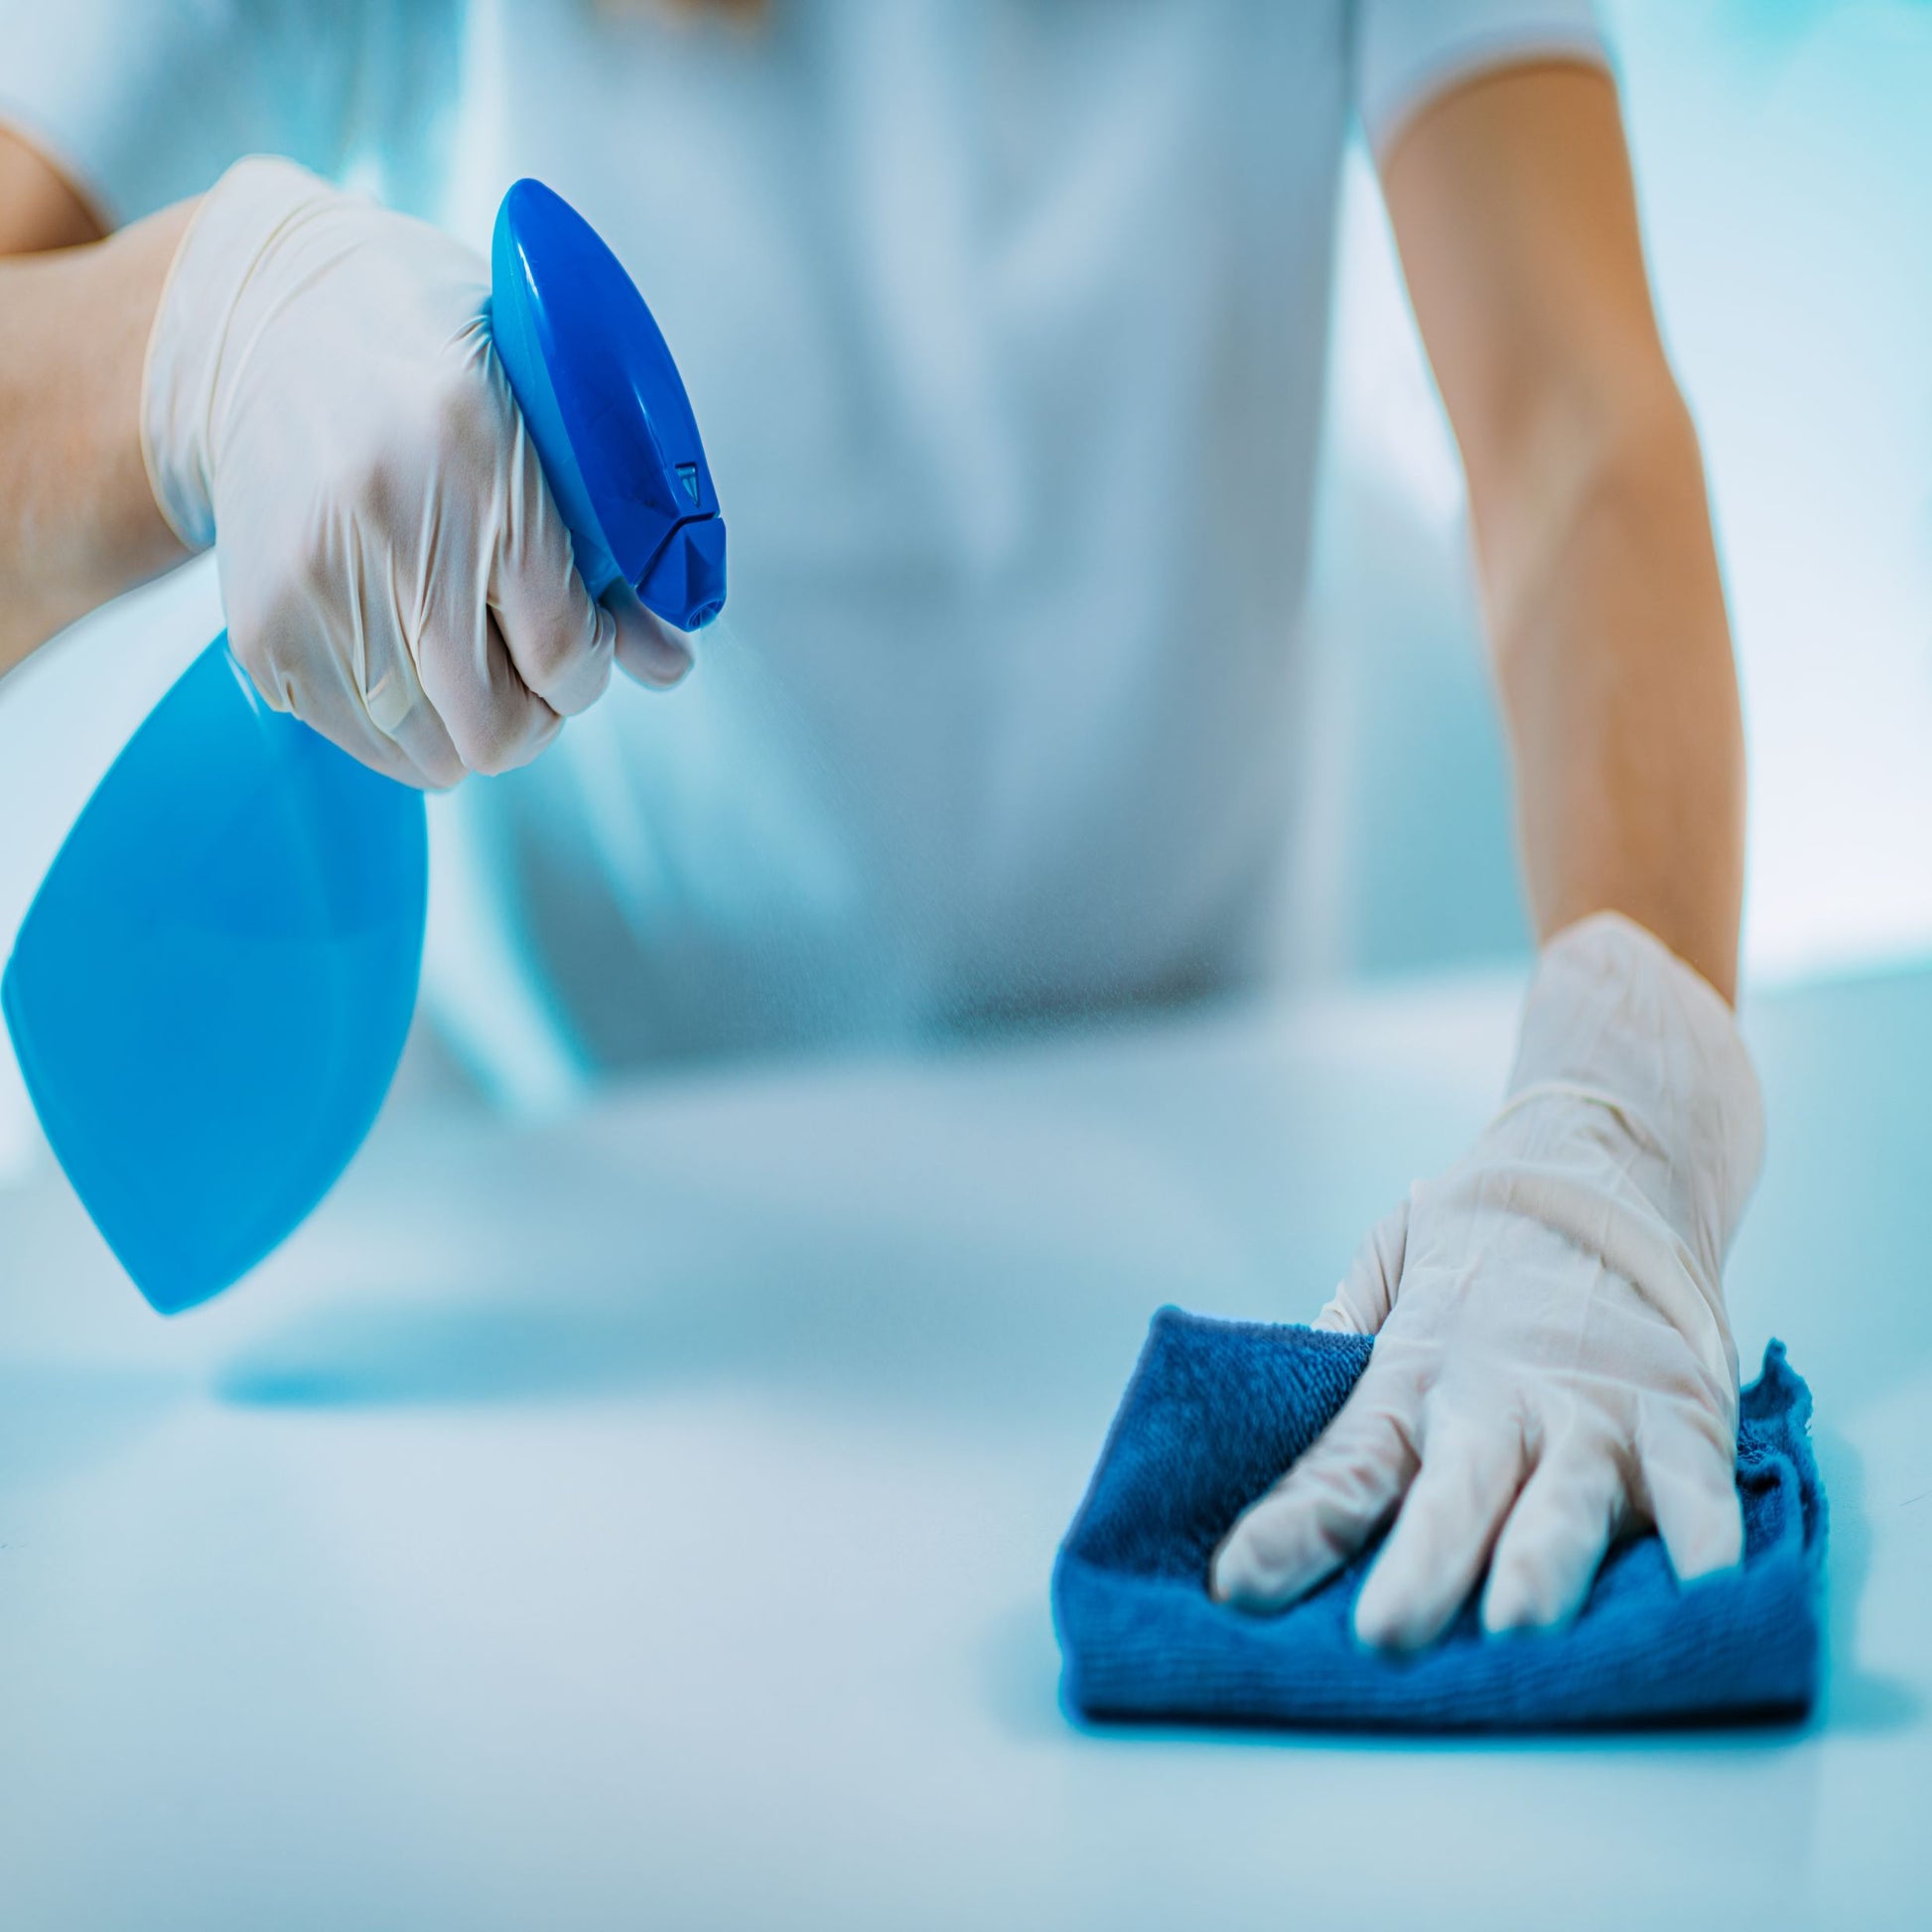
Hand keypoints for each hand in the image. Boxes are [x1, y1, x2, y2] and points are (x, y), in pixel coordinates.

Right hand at [140, 158, 689, 787]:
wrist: (263, 322)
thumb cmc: (431, 362)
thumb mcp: (543, 413)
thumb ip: (616, 549)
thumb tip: (667, 666)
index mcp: (474, 454)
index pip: (564, 651)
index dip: (591, 668)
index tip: (586, 642)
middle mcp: (385, 524)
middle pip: (496, 729)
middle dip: (538, 713)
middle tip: (533, 664)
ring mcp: (311, 585)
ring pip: (434, 756)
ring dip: (471, 724)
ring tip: (470, 653)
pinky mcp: (261, 631)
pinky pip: (367, 744)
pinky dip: (407, 721)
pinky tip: (408, 647)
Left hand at [1211, 913, 1763, 1647]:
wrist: (1610, 1155)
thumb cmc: (1484, 1233)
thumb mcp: (1390, 1270)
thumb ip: (1338, 1340)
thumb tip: (1253, 1406)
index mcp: (1412, 1376)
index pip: (1342, 1466)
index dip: (1292, 1529)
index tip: (1237, 1588)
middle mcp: (1495, 1404)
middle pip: (1451, 1497)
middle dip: (1419, 1567)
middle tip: (1383, 1634)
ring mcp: (1590, 1411)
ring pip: (1564, 1502)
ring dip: (1542, 1564)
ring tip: (1519, 1622)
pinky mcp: (1678, 1407)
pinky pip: (1696, 1485)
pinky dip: (1703, 1535)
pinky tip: (1700, 1585)